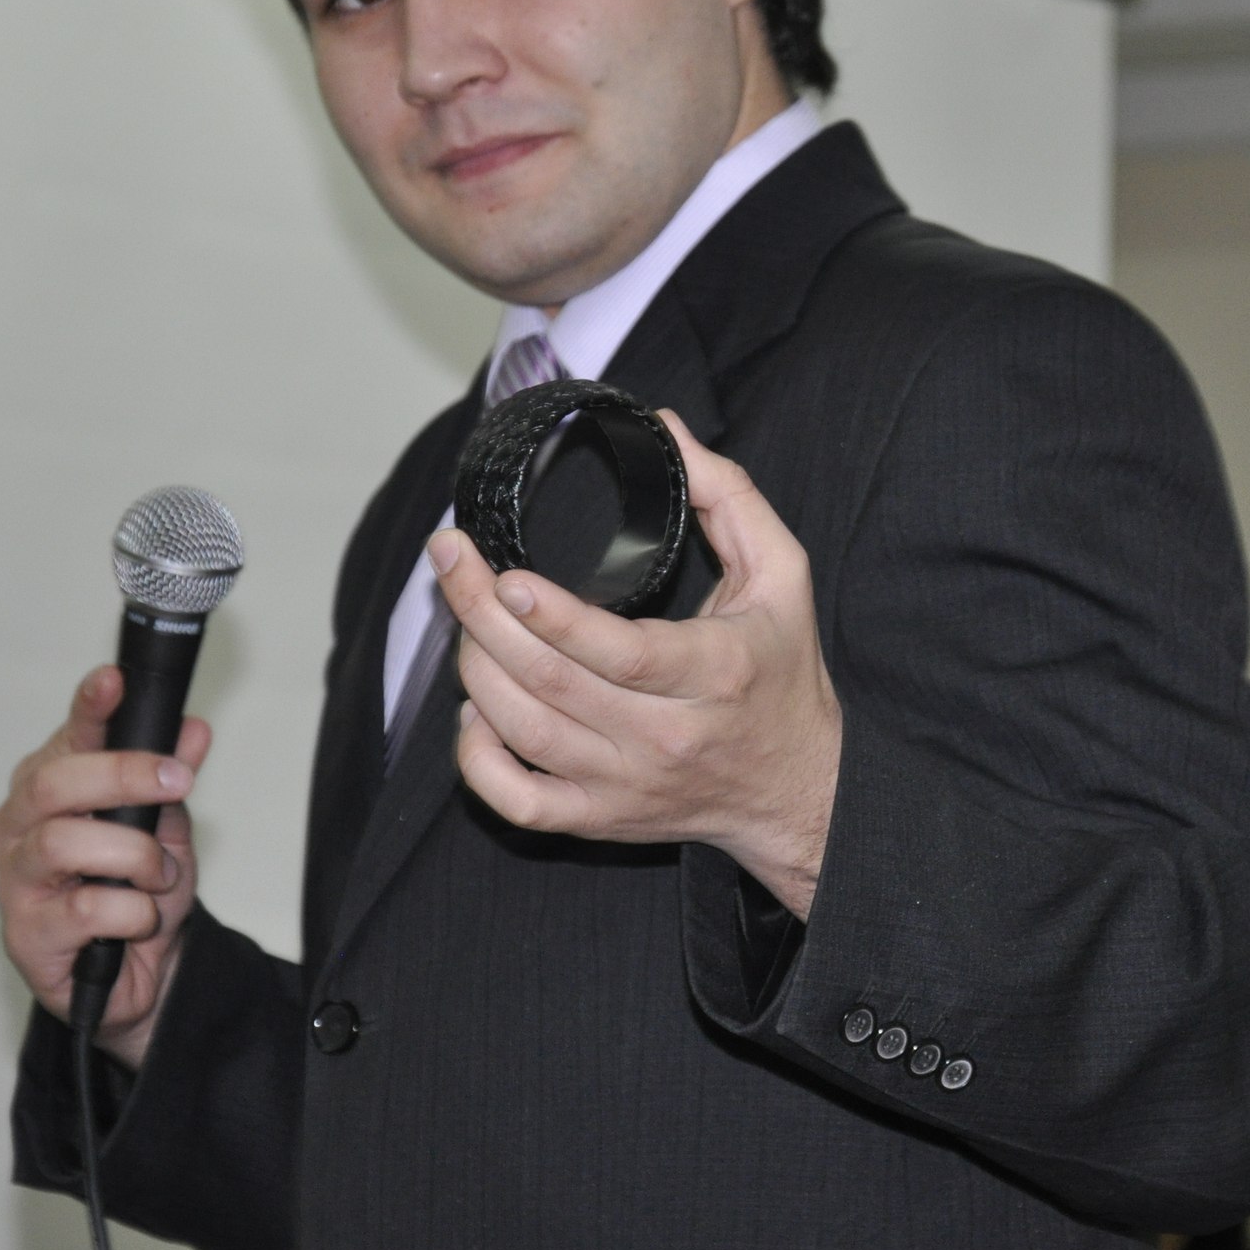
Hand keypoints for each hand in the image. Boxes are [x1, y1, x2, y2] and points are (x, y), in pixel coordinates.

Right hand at [0, 666, 209, 1069]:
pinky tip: (140, 919)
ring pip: (65, 844)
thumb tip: (192, 731)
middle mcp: (17, 827)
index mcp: (49, 788)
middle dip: (124, 775)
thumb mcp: (168, 828)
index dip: (87, 708)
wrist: (141, 976)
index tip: (112, 680)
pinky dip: (132, 911)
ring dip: (134, 857)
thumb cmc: (138, 892)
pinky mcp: (25, 935)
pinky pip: (86, 909)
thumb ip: (171, 778)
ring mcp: (14, 881)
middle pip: (55, 783)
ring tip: (159, 876)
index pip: (66, 738)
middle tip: (176, 782)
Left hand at [430, 410, 841, 917]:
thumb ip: (729, 496)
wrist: (799, 788)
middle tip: (450, 559)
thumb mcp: (783, 574)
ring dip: (475, 669)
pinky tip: (474, 710)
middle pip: (551, 684)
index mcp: (716, 672)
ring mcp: (627, 785)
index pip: (622, 653)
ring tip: (464, 615)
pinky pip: (517, 802)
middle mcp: (667, 737)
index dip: (554, 617)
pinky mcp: (601, 819)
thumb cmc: (782, 672)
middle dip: (481, 616)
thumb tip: (665, 430)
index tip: (506, 576)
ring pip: (523, 732)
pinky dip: (476, 757)